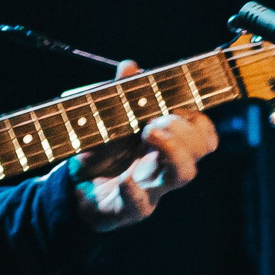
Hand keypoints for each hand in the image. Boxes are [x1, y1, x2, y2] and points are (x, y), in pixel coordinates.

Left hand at [69, 60, 218, 232]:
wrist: (73, 187)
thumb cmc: (100, 150)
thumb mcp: (107, 118)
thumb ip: (120, 92)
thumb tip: (130, 66)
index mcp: (165, 142)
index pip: (202, 133)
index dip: (199, 120)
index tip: (176, 108)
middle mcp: (164, 164)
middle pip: (199, 150)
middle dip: (184, 129)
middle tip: (154, 121)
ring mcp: (150, 187)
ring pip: (183, 175)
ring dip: (174, 151)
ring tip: (150, 133)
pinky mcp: (128, 209)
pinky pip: (140, 206)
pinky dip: (134, 192)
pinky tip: (125, 180)